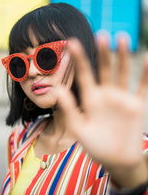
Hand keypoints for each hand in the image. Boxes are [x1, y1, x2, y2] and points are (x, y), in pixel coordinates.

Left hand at [54, 37, 147, 186]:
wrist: (116, 160)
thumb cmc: (95, 147)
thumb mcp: (79, 129)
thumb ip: (69, 109)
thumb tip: (56, 89)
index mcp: (90, 98)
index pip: (83, 74)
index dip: (78, 59)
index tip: (72, 42)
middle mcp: (105, 94)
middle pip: (104, 69)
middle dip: (103, 53)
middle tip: (101, 34)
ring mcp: (122, 98)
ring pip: (122, 73)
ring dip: (123, 56)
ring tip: (122, 37)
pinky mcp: (136, 105)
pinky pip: (142, 86)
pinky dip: (145, 73)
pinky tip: (147, 57)